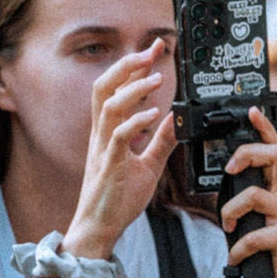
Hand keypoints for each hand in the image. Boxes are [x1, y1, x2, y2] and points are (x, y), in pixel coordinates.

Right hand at [60, 40, 174, 260]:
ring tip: (155, 79)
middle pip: (103, 88)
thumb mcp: (149, 165)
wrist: (100, 229)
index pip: (116, 89)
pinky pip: (118, 137)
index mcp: (108, 132)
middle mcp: (101, 136)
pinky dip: (135, 121)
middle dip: (126, 66)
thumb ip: (161, 141)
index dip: (132, 66)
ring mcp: (103, 150)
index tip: (153, 48)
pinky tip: (153, 114)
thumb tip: (176, 120)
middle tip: (149, 52)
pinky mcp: (109, 166)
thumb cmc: (117, 200)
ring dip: (132, 90)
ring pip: (108, 107)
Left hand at [217, 106, 276, 277]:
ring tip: (227, 227)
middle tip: (229, 169)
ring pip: (256, 196)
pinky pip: (256, 235)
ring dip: (231, 211)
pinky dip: (239, 248)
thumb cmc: (261, 251)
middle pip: (274, 158)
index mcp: (273, 190)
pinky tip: (235, 256)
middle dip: (247, 155)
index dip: (264, 128)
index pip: (273, 150)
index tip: (251, 110)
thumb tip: (224, 179)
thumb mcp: (247, 220)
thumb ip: (240, 199)